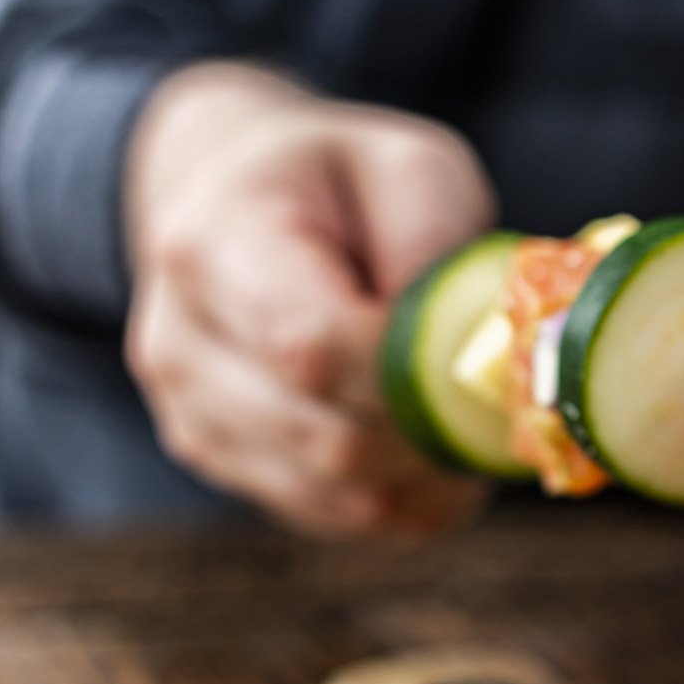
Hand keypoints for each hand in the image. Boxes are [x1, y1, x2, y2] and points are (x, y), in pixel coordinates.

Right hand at [124, 62, 492, 537]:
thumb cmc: (337, 183)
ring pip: (339, 497)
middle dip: (436, 431)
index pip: (313, 348)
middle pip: (329, 439)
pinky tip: (441, 450)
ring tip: (476, 419)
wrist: (235, 199)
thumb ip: (435, 240)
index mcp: (213, 247)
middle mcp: (179, 344)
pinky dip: (411, 502)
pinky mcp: (227, 463)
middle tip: (503, 399)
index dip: (414, 372)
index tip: (483, 352)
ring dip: (431, 476)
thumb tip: (462, 344)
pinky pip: (339, 518)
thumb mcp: (405, 164)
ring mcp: (193, 416)